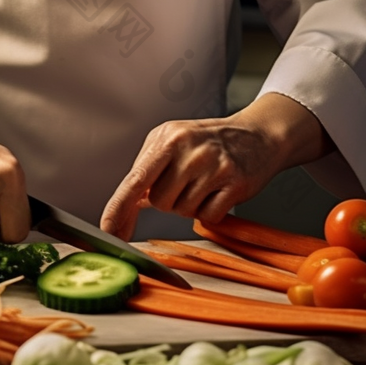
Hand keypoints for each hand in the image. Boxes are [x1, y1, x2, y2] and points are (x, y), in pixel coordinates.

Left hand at [100, 93, 332, 239]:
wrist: (258, 134)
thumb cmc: (210, 139)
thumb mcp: (174, 140)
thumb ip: (149, 168)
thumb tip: (130, 202)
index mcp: (168, 137)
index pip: (136, 179)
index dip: (119, 208)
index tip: (107, 229)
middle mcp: (190, 150)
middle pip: (160, 202)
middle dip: (169, 199)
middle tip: (186, 181)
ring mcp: (213, 166)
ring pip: (183, 211)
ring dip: (190, 204)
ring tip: (205, 182)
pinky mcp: (235, 183)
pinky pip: (208, 216)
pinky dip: (211, 210)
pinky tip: (219, 190)